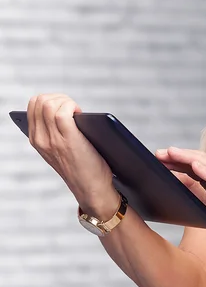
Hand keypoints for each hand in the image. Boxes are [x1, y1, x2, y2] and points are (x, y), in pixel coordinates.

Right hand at [26, 94, 116, 217]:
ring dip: (66, 100)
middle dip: (58, 97)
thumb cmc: (83, 168)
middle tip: (73, 108)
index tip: (65, 107)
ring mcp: (52, 139)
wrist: (92, 189)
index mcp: (36, 140)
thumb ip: (56, 133)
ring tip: (77, 111)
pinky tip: (81, 114)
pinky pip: (62, 111)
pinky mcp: (68, 139)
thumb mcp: (60, 150)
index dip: (51, 99)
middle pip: (39, 100)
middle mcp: (40, 139)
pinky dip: (72, 106)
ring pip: (48, 103)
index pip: (33, 105)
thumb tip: (63, 111)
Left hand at [155, 147, 205, 264]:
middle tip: (159, 152)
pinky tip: (195, 166)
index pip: (196, 165)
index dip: (178, 159)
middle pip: (201, 160)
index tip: (159, 156)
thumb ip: (195, 194)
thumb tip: (176, 182)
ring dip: (190, 158)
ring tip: (173, 153)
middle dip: (180, 155)